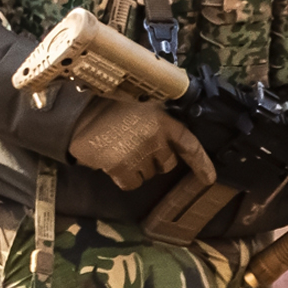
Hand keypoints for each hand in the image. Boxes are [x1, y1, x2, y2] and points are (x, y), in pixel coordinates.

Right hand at [66, 99, 216, 190]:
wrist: (78, 114)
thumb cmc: (106, 106)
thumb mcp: (140, 105)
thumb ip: (156, 119)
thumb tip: (166, 138)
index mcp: (163, 121)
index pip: (189, 145)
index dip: (201, 163)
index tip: (209, 179)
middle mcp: (155, 139)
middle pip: (167, 163)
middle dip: (155, 160)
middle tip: (136, 148)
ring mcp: (139, 155)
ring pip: (148, 174)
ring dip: (137, 168)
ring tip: (119, 151)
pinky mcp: (122, 168)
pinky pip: (131, 183)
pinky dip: (123, 177)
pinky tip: (112, 163)